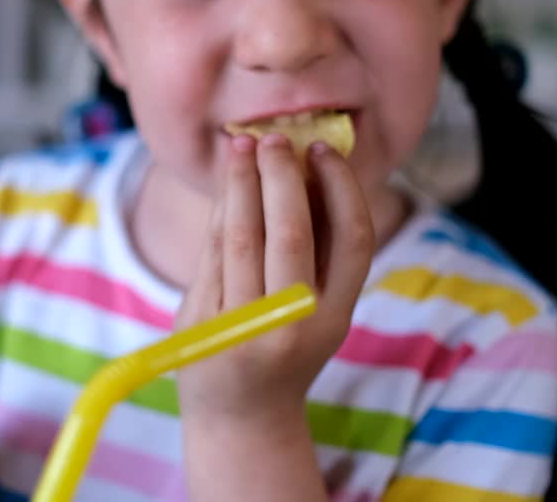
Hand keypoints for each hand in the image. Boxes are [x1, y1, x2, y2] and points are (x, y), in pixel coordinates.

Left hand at [175, 133, 373, 426]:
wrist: (241, 418)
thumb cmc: (284, 346)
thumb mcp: (318, 310)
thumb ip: (318, 250)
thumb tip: (307, 166)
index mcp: (337, 318)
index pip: (352, 239)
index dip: (341, 187)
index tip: (322, 150)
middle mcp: (295, 325)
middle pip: (292, 231)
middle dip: (281, 175)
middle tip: (274, 137)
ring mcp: (245, 329)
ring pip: (243, 236)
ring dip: (241, 182)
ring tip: (241, 146)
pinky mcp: (204, 327)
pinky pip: (211, 255)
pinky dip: (219, 213)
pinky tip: (225, 186)